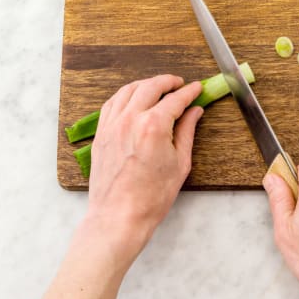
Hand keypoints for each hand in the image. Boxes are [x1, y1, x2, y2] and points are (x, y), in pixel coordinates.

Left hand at [86, 74, 203, 263]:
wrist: (119, 216)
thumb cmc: (151, 197)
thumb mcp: (180, 163)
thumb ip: (186, 132)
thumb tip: (194, 112)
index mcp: (154, 126)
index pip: (175, 99)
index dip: (189, 92)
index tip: (196, 89)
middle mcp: (130, 119)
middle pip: (151, 87)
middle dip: (168, 82)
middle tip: (179, 84)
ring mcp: (112, 125)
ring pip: (128, 90)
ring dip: (146, 84)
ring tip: (158, 87)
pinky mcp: (101, 133)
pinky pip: (112, 103)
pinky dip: (125, 95)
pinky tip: (133, 98)